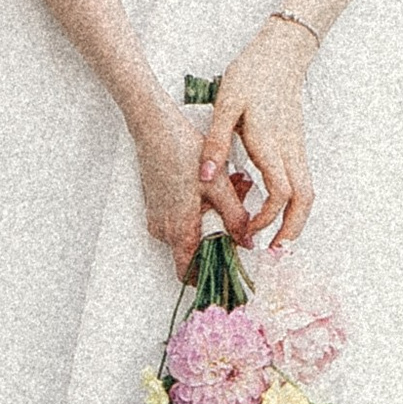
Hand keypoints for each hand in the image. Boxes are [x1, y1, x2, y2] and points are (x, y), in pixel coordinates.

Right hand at [133, 105, 254, 274]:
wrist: (155, 129)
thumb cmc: (184, 152)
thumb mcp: (220, 185)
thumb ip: (236, 218)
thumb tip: (246, 242)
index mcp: (179, 229)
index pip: (189, 273)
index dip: (209, 274)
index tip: (229, 266)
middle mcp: (163, 229)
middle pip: (195, 250)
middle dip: (221, 236)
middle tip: (241, 213)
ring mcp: (157, 217)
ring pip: (190, 231)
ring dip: (213, 218)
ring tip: (234, 189)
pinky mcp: (157, 205)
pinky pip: (181, 218)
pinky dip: (201, 208)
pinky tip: (215, 186)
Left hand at [202, 20, 316, 246]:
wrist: (281, 55)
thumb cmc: (252, 76)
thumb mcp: (226, 105)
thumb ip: (216, 142)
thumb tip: (206, 176)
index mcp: (271, 143)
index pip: (280, 192)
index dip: (267, 217)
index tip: (249, 231)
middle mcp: (290, 150)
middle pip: (304, 200)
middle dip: (293, 230)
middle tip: (276, 253)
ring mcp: (297, 149)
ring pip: (307, 193)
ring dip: (295, 220)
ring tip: (277, 240)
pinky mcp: (297, 146)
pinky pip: (301, 182)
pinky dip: (293, 204)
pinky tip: (275, 210)